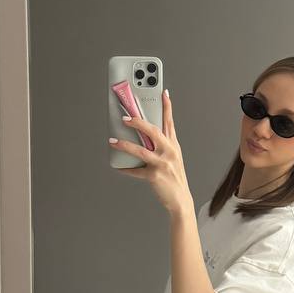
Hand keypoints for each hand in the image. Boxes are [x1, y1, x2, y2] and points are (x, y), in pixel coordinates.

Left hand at [108, 90, 192, 215]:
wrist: (180, 199)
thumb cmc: (174, 177)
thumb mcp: (173, 158)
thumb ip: (161, 145)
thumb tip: (143, 136)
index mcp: (173, 145)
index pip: (169, 122)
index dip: (167, 106)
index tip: (163, 93)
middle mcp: (169, 151)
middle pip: (152, 131)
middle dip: (137, 122)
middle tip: (125, 117)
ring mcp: (162, 163)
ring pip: (140, 150)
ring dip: (124, 145)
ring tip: (112, 141)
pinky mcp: (155, 175)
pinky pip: (135, 171)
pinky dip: (125, 170)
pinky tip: (118, 167)